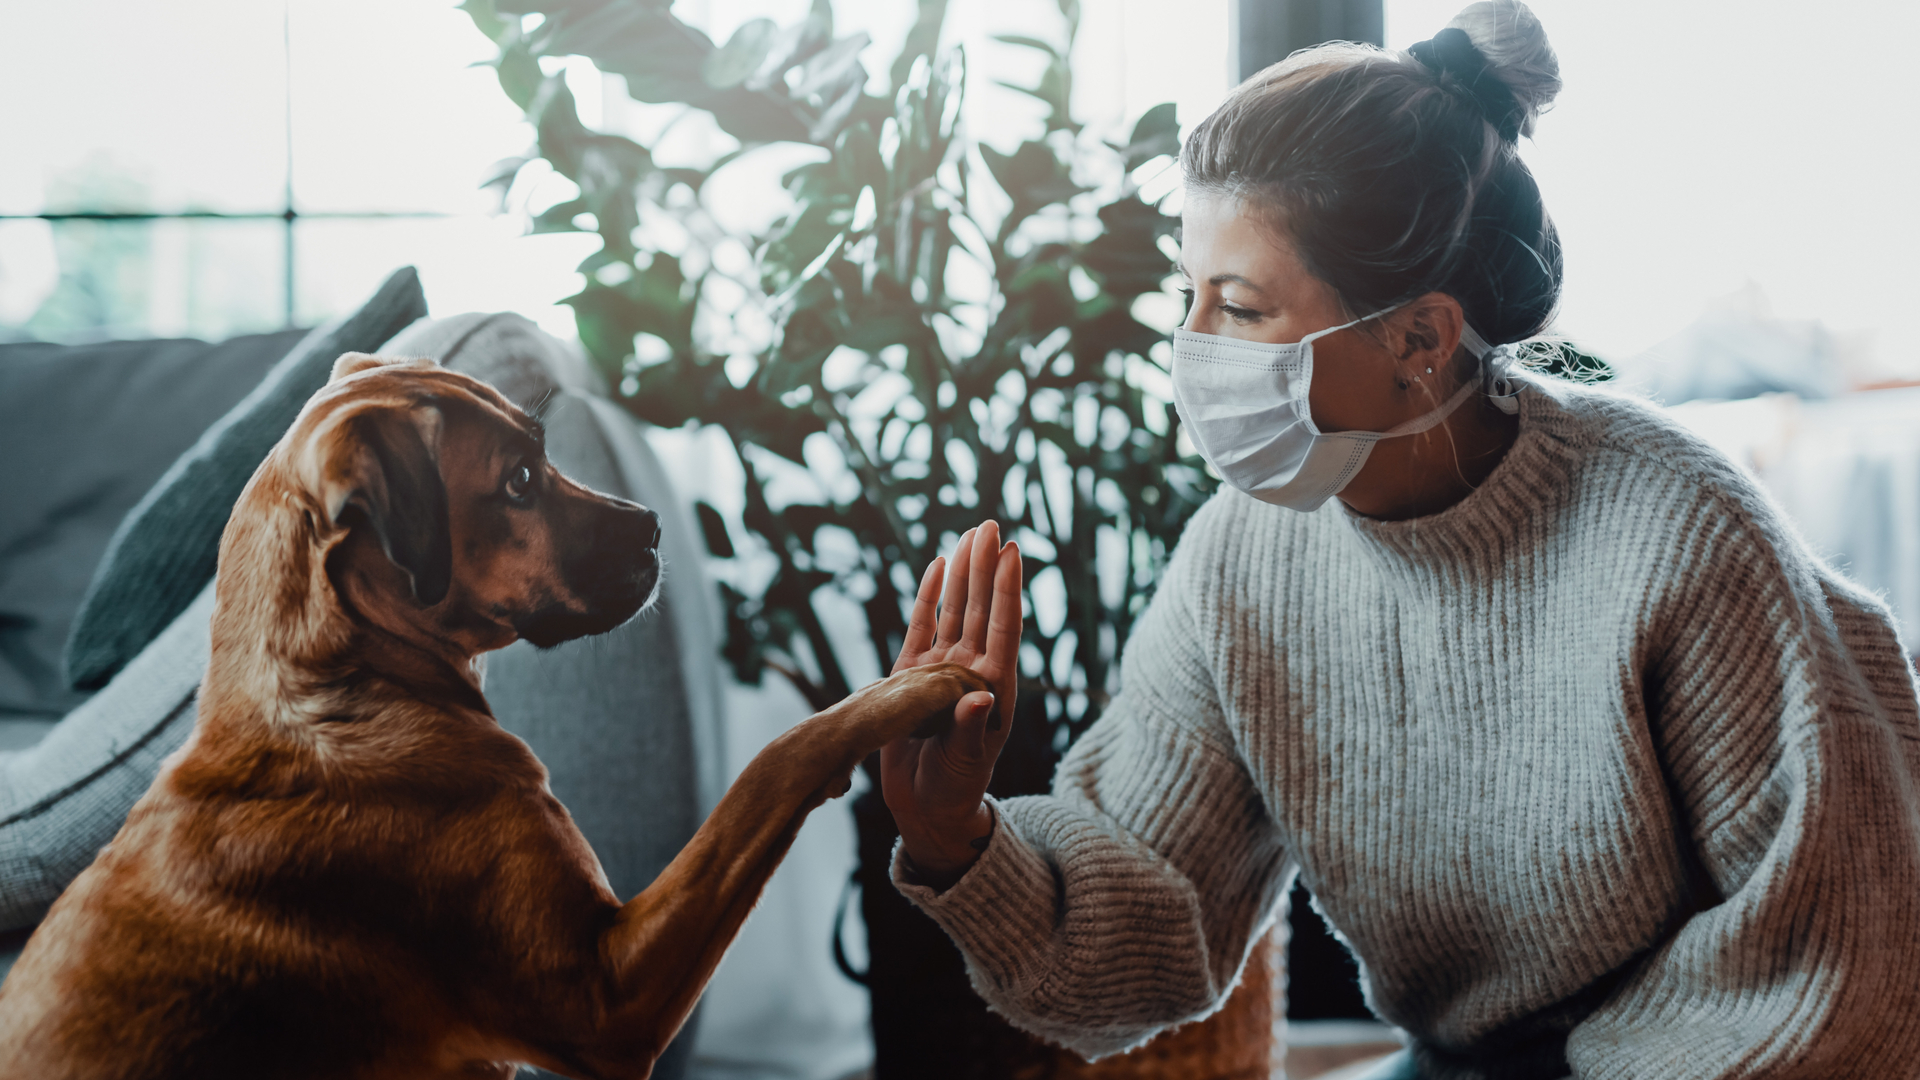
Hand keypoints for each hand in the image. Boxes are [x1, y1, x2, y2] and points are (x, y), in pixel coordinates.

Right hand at [882, 521, 1022, 878]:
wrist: (926, 809)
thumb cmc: (954, 789)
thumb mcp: (963, 762)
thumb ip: (969, 728)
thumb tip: (981, 698)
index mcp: (992, 687)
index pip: (1003, 628)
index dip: (1007, 589)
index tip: (1013, 551)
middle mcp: (970, 671)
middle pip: (980, 609)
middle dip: (985, 567)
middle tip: (990, 524)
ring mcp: (941, 671)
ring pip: (954, 612)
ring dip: (962, 575)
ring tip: (969, 535)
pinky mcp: (912, 678)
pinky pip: (922, 628)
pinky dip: (929, 598)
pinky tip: (936, 567)